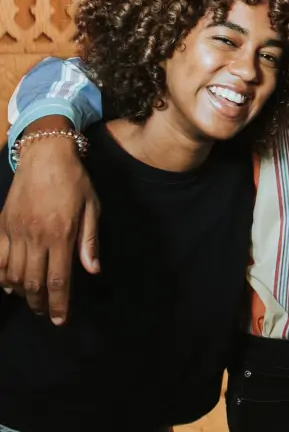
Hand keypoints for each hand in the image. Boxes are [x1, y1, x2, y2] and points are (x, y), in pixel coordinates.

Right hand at [0, 137, 100, 323]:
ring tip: (30, 299)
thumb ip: (90, 241)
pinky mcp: (2, 225)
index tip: (59, 320)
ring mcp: (15, 231)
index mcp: (61, 234)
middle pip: (33, 281)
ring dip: (21, 291)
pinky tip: (8, 282)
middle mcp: (35, 237)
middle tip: (44, 312)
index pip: (58, 279)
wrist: (45, 156)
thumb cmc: (75, 182)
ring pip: (13, 273)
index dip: (58, 303)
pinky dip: (0, 275)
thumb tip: (92, 270)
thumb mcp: (92, 208)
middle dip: (39, 302)